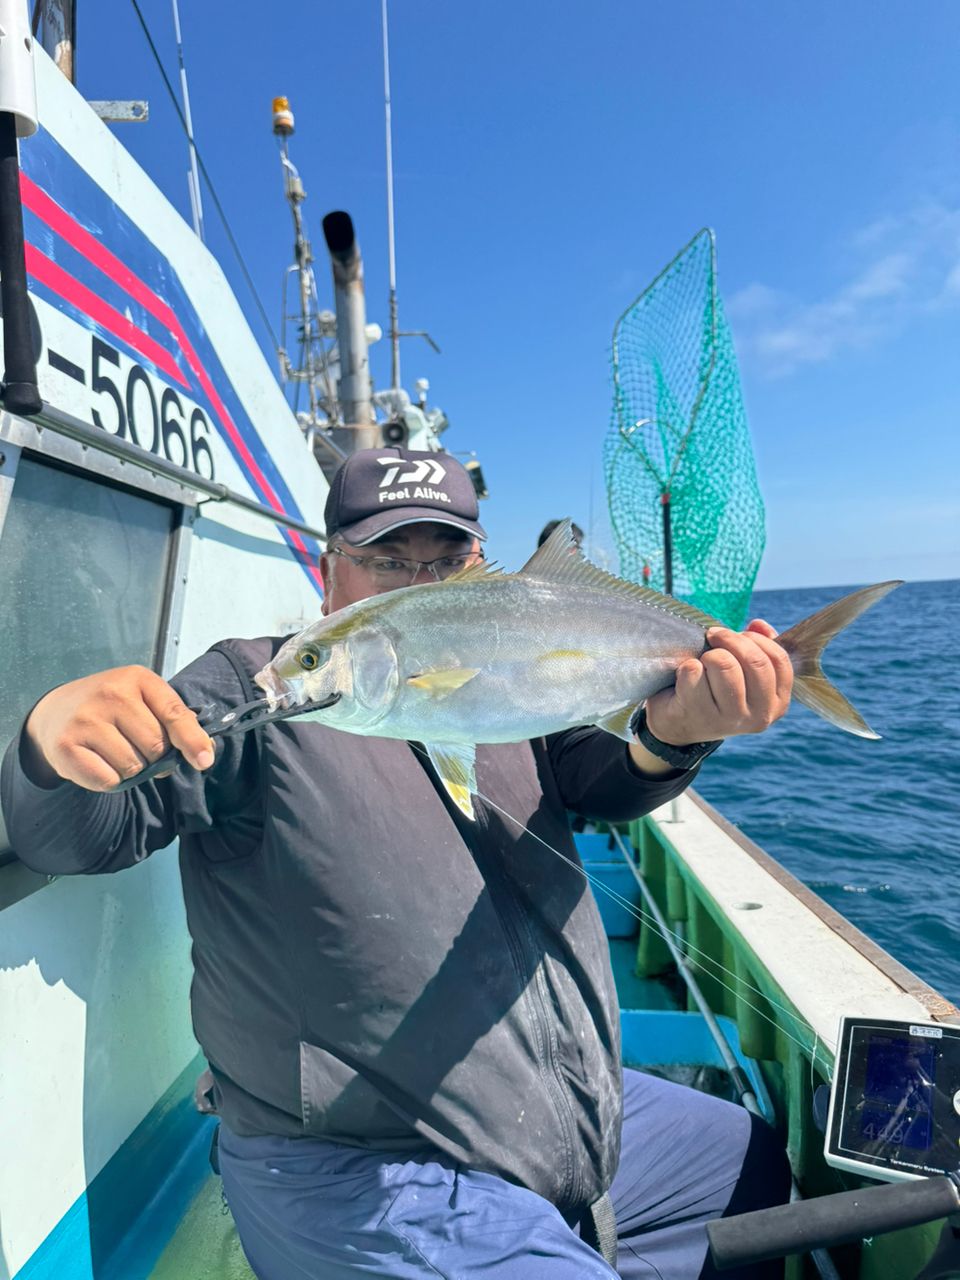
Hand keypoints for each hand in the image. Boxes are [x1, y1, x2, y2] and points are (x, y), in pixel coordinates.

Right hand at [23, 666, 215, 790]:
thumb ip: (175, 722)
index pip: (174, 713)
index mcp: (137, 678)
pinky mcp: (66, 746)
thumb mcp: (144, 701)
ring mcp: (86, 719)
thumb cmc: (112, 710)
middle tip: (135, 746)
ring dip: (131, 770)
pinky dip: (110, 780)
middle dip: (154, 756)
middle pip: (156, 745)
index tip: (203, 761)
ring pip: (133, 766)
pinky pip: (108, 780)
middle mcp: (110, 694)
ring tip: (114, 752)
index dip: (192, 740)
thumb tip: (203, 755)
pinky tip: (98, 762)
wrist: (55, 713)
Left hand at [644, 620, 792, 746]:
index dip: (755, 639)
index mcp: (777, 704)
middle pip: (754, 661)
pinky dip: (686, 666)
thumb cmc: (714, 692)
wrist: (678, 723)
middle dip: (730, 639)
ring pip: (724, 664)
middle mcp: (759, 716)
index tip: (736, 634)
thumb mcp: (743, 674)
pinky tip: (684, 677)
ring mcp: (729, 719)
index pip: (777, 660)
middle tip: (713, 637)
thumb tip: (759, 625)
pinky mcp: (699, 714)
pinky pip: (693, 672)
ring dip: (708, 655)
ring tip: (702, 662)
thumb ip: (758, 649)